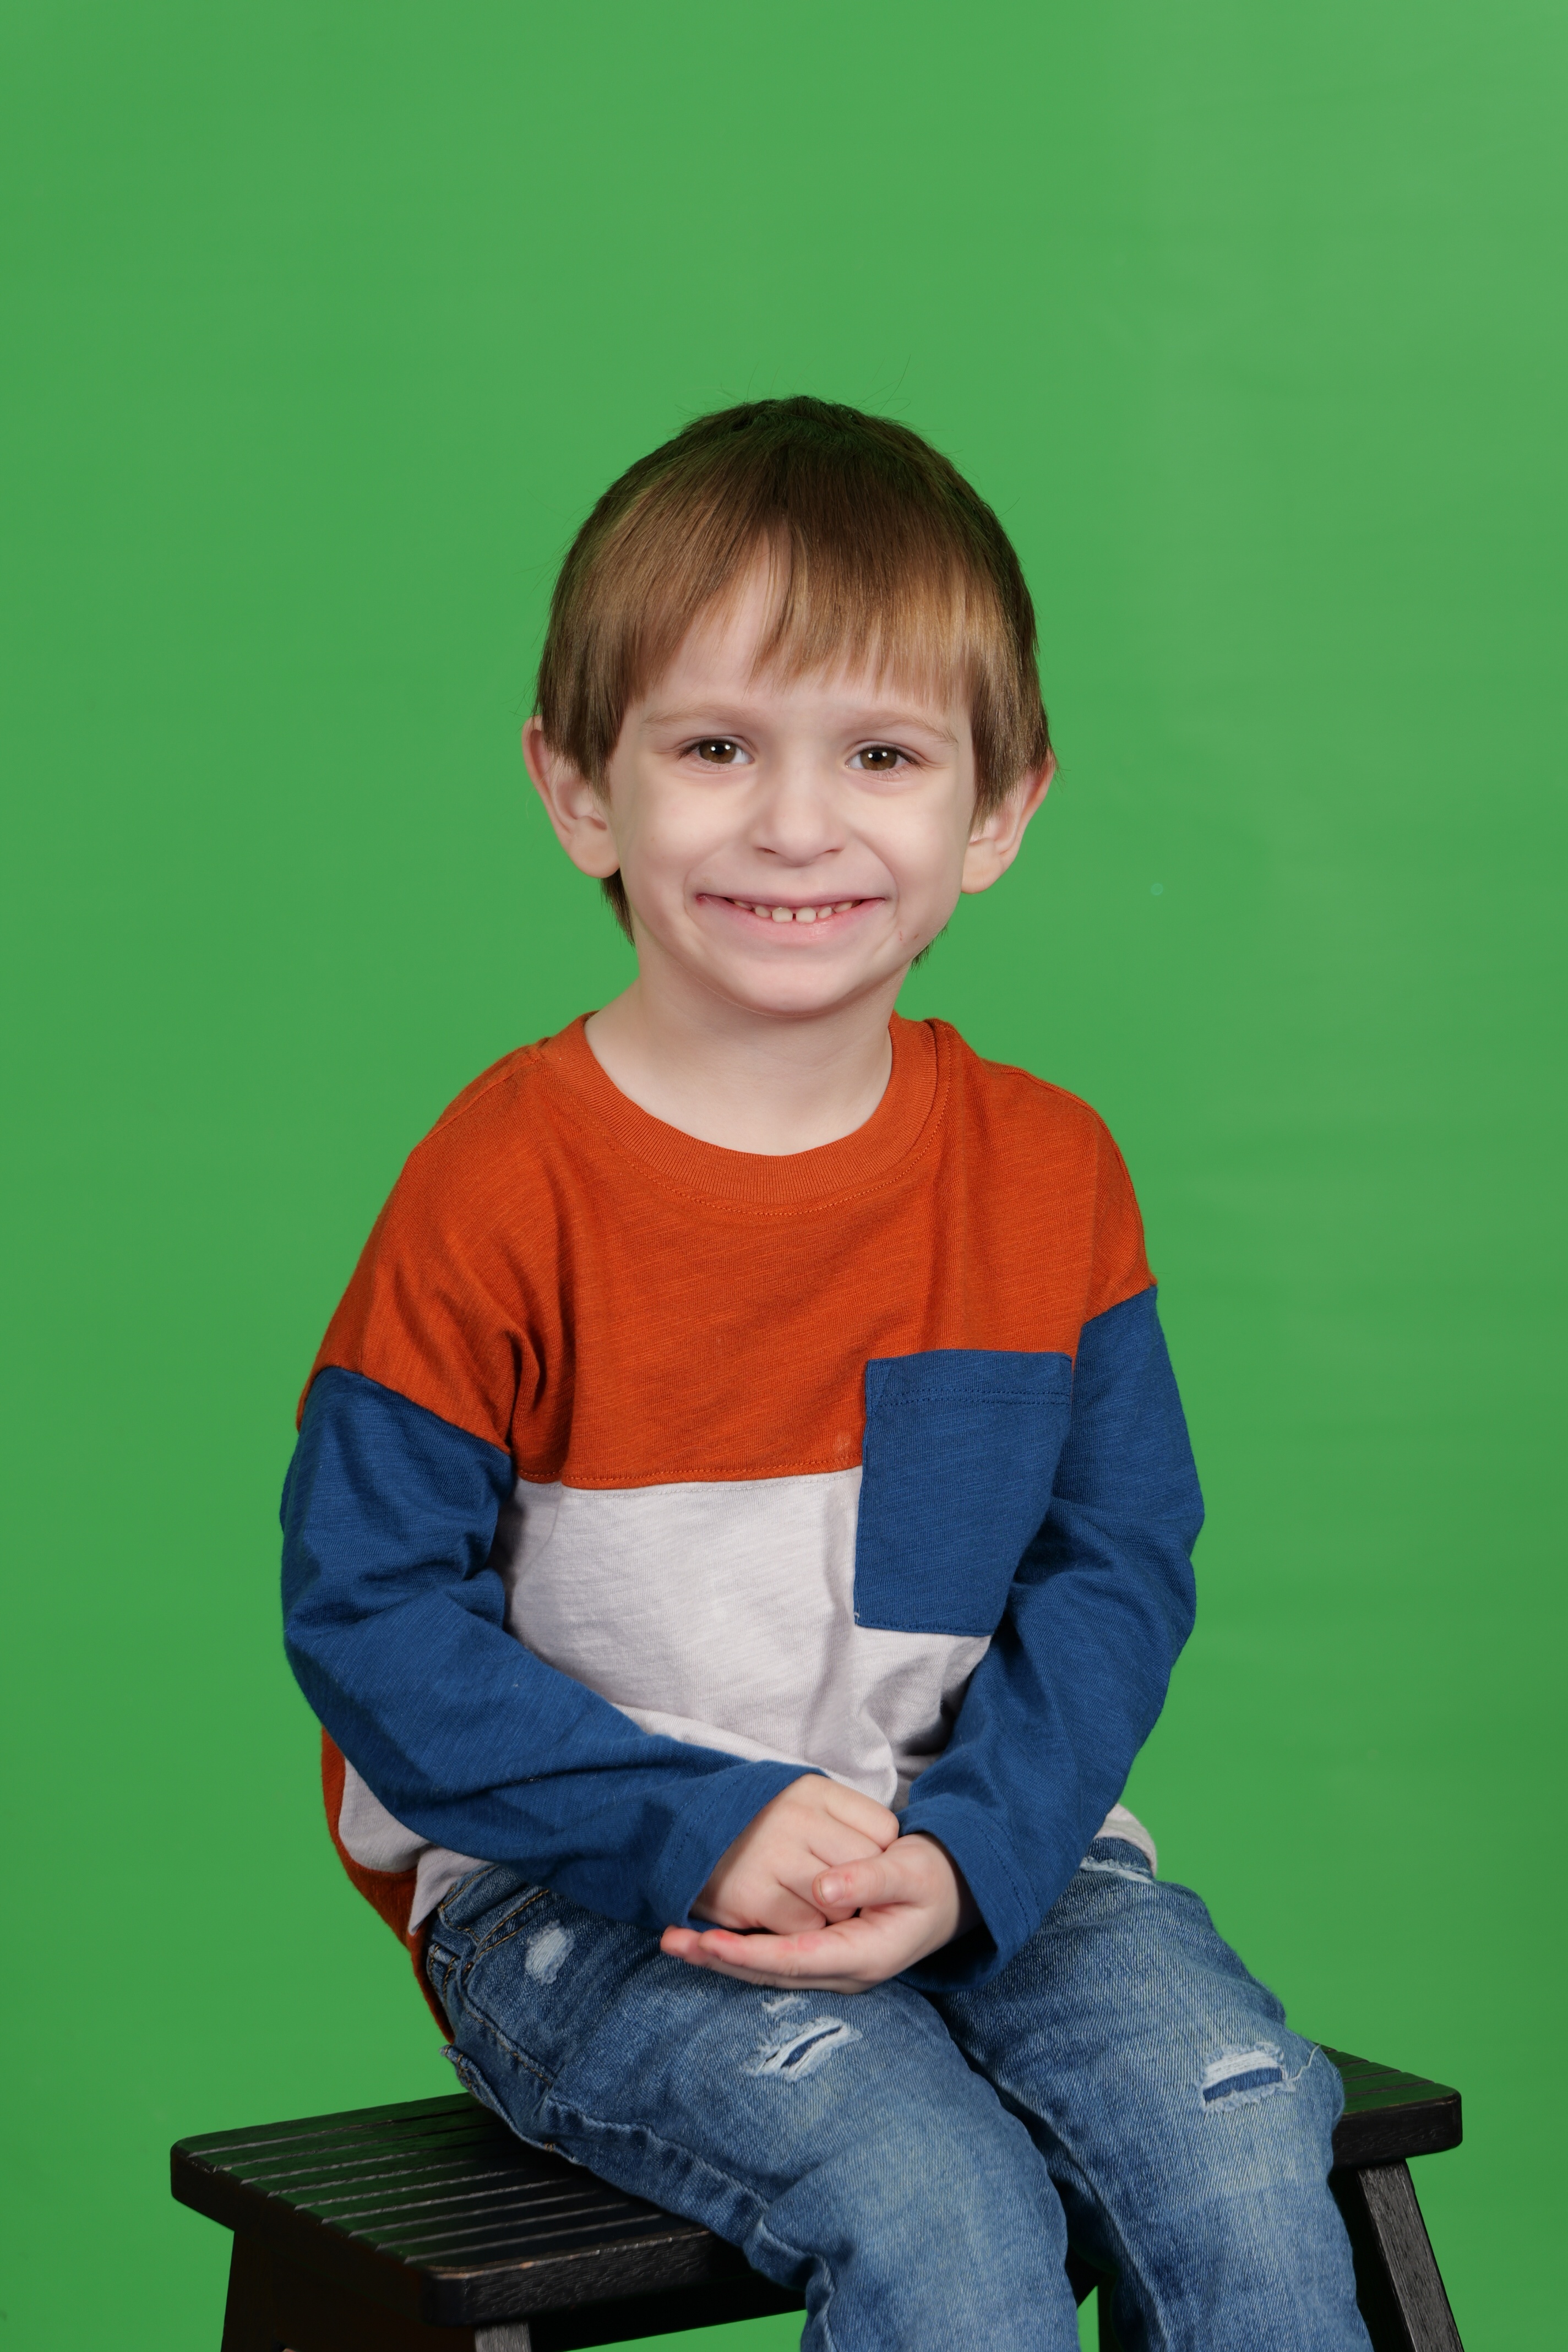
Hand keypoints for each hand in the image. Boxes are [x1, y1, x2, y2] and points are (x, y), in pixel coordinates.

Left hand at [662, 1831, 977, 1992]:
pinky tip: (706, 1938)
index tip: (708, 1941)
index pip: (795, 1960)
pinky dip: (739, 1950)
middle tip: (671, 1941)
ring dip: (720, 1957)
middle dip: (719, 1960)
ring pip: (767, 1971)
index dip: (749, 1954)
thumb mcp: (912, 1871)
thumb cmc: (931, 1879)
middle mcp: (842, 1971)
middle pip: (771, 1973)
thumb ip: (870, 1879)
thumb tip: (823, 1890)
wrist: (951, 1895)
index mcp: (863, 1954)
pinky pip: (774, 1959)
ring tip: (674, 1940)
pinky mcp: (822, 1955)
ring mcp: (831, 1967)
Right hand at [688, 1774, 898, 1935]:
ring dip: (831, 1915)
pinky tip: (784, 1917)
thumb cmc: (757, 1826)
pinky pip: (804, 1927)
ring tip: (809, 1904)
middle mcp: (796, 1816)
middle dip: (859, 1890)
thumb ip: (844, 1821)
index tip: (862, 1868)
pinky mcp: (750, 1893)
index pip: (883, 1829)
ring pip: (838, 1902)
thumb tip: (890, 1853)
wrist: (681, 1835)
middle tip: (841, 1895)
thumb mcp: (801, 1803)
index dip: (878, 1857)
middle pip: (865, 1867)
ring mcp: (771, 1854)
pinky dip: (802, 1932)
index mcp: (815, 1790)